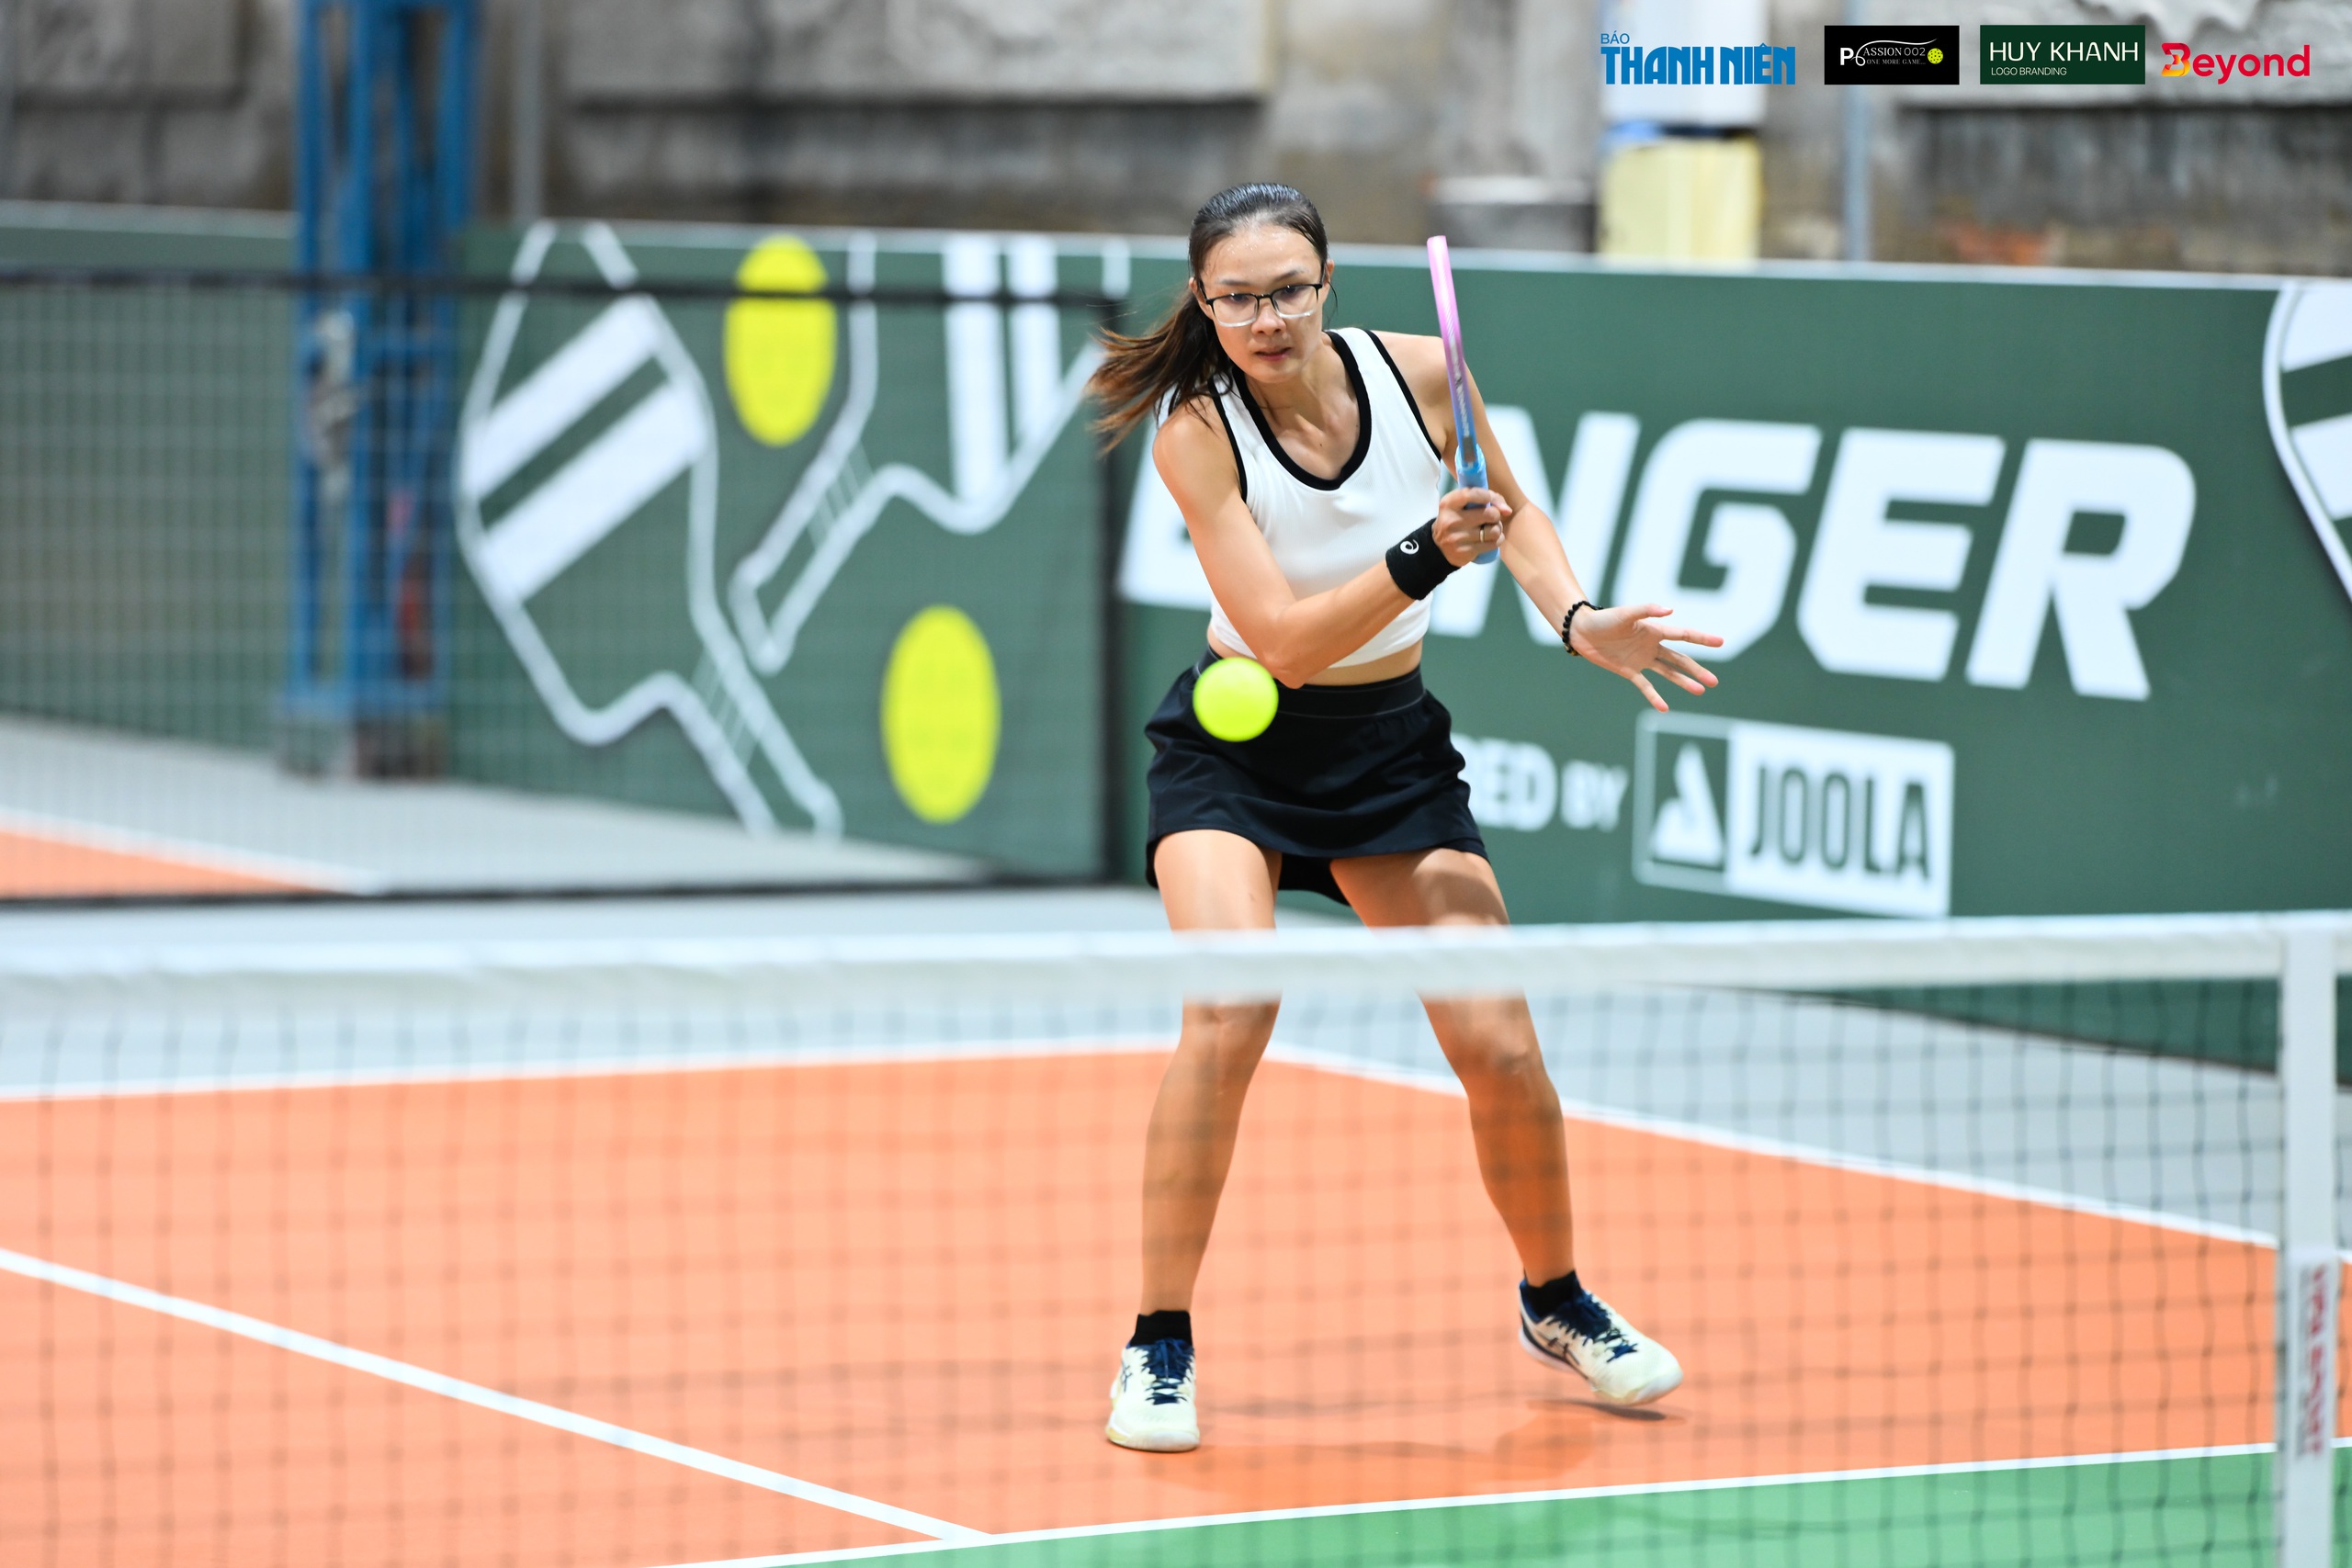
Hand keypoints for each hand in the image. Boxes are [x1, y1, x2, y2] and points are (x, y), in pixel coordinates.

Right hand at [1434, 488, 1509, 565]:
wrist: (1439, 547)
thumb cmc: (1457, 519)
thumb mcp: (1462, 504)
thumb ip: (1486, 498)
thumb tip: (1508, 510)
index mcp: (1448, 504)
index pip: (1470, 494)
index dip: (1487, 496)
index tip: (1490, 499)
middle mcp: (1451, 521)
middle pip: (1490, 514)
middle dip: (1496, 515)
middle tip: (1491, 517)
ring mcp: (1457, 538)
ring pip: (1494, 530)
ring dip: (1497, 529)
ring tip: (1490, 528)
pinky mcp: (1465, 552)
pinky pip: (1493, 544)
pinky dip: (1497, 540)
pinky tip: (1490, 539)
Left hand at [1569, 602, 1723, 710]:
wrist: (1583, 631)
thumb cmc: (1604, 619)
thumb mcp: (1625, 613)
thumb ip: (1646, 610)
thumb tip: (1670, 610)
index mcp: (1655, 630)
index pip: (1683, 635)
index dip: (1702, 638)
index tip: (1720, 642)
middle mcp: (1652, 646)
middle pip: (1680, 659)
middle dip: (1697, 670)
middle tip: (1714, 682)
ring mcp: (1642, 660)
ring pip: (1668, 673)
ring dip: (1683, 682)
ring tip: (1700, 691)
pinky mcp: (1629, 671)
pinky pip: (1645, 686)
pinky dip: (1654, 697)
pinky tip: (1664, 708)